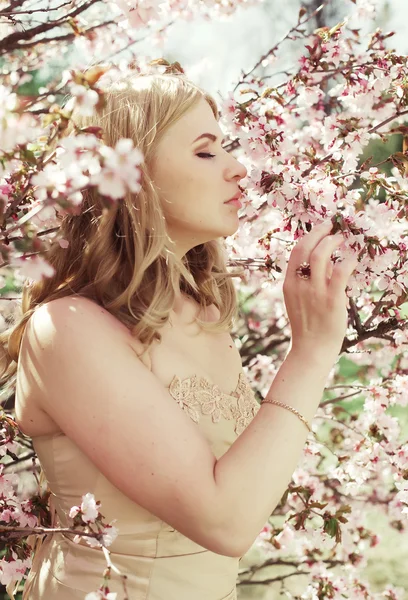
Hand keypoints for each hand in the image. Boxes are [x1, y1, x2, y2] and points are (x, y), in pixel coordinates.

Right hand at [282, 221, 358, 359]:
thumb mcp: (300, 300)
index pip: (296, 252)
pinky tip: (353, 259)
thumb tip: (326, 261)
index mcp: (289, 284)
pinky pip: (340, 273)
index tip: (322, 228)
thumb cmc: (308, 325)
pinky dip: (348, 261)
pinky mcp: (332, 300)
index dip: (309, 236)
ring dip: (332, 243)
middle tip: (332, 226)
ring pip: (320, 256)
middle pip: (305, 248)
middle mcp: (299, 285)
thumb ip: (309, 280)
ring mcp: (315, 292)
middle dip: (319, 232)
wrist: (311, 349)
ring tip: (341, 239)